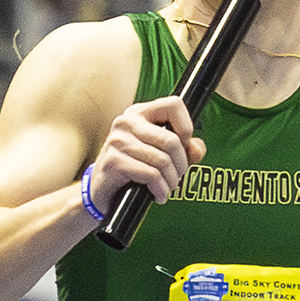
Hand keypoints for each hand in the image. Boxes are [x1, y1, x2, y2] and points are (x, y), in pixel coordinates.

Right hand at [85, 94, 205, 215]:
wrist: (102, 192)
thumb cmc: (134, 171)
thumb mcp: (161, 155)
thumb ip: (185, 149)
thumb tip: (196, 150)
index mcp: (139, 113)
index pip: (174, 105)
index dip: (186, 127)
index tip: (183, 146)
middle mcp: (126, 122)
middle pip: (172, 140)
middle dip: (181, 165)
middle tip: (176, 177)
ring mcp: (118, 141)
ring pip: (163, 161)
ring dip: (171, 181)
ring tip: (167, 188)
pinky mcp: (114, 162)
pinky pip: (151, 175)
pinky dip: (161, 190)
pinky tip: (158, 195)